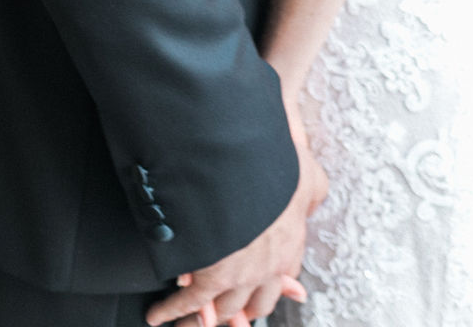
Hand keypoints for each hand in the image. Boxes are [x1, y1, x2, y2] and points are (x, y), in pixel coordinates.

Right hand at [144, 138, 326, 326]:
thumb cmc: (277, 163)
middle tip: (231, 318)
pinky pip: (191, 303)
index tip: (267, 288)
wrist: (247, 162)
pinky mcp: (213, 276)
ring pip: (224, 310)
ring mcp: (242, 275)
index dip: (277, 285)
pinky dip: (172, 311)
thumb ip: (313, 189)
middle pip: (258, 303)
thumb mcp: (308, 175)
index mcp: (292, 240)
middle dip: (243, 312)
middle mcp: (270, 265)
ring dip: (203, 319)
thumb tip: (314, 198)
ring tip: (188, 324)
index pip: (286, 275)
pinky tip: (159, 315)